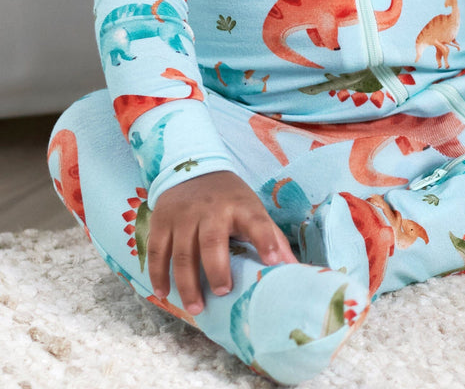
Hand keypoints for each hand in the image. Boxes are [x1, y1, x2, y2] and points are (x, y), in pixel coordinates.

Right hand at [147, 170, 297, 313]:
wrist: (194, 169)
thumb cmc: (230, 199)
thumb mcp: (253, 210)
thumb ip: (272, 238)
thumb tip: (294, 269)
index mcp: (241, 206)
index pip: (257, 222)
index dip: (265, 241)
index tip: (272, 262)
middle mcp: (212, 209)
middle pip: (212, 242)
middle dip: (217, 270)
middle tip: (222, 293)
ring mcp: (184, 215)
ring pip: (183, 252)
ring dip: (187, 283)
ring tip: (196, 308)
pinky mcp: (162, 221)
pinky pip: (158, 251)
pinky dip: (158, 274)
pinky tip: (164, 294)